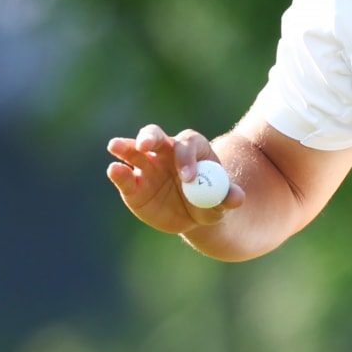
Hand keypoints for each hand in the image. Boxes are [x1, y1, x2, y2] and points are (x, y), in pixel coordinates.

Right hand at [106, 123, 243, 234]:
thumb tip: (237, 199)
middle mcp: (166, 151)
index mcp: (192, 149)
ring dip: (125, 146)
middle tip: (146, 144)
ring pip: (134, 150)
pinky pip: (124, 175)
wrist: (192, 216)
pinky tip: (114, 169)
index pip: (188, 145)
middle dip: (150, 137)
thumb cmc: (210, 200)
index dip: (187, 158)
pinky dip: (118, 172)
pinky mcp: (132, 184)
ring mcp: (146, 166)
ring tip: (115, 146)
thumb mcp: (222, 201)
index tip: (189, 178)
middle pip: (156, 135)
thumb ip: (229, 197)